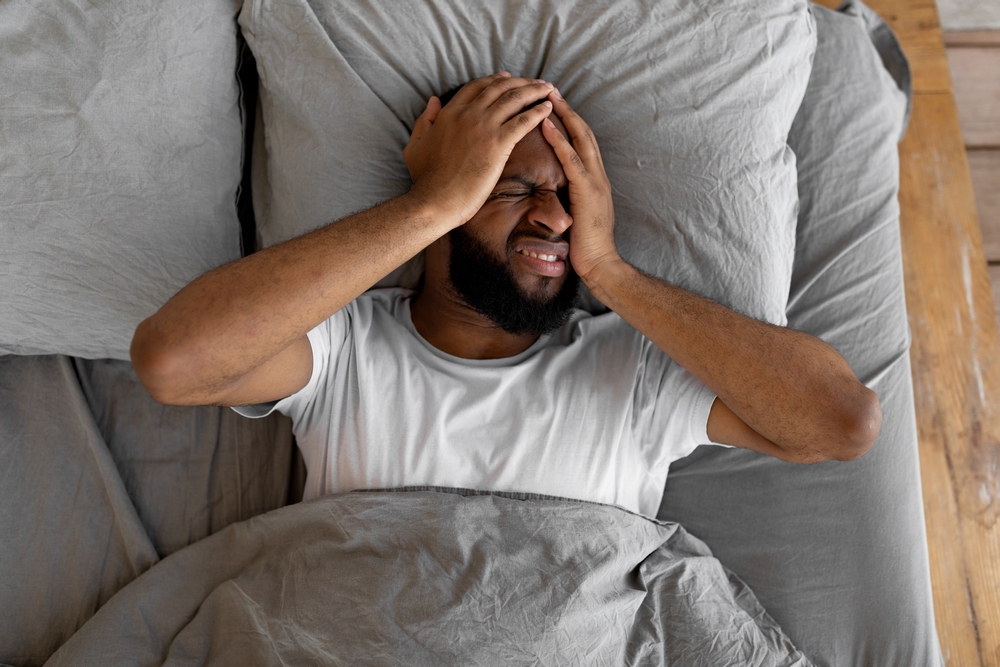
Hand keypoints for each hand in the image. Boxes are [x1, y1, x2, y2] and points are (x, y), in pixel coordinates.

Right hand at [403, 73, 555, 226]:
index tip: (508, 77)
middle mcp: (468, 114)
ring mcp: (484, 127)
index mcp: (450, 112)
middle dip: (521, 81)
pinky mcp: (498, 144)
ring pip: (515, 99)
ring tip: (549, 90)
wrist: (436, 200)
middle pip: (500, 87)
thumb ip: (424, 120)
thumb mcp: (415, 144)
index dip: (495, 80)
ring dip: (534, 91)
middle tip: (537, 83)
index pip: (476, 86)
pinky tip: (548, 108)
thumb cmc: (425, 179)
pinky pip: (523, 121)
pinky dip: (537, 112)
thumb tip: (434, 101)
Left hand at [539, 91, 620, 281]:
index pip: (582, 140)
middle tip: (548, 87)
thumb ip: (571, 196)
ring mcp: (595, 181)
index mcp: (595, 178)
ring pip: (579, 139)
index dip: (569, 119)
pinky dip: (559, 140)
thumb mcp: (578, 213)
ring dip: (562, 115)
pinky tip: (545, 125)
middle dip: (566, 108)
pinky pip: (571, 160)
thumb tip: (555, 188)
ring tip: (546, 96)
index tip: (553, 102)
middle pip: (583, 131)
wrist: (601, 263)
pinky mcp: (587, 191)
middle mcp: (598, 174)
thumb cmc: (586, 244)